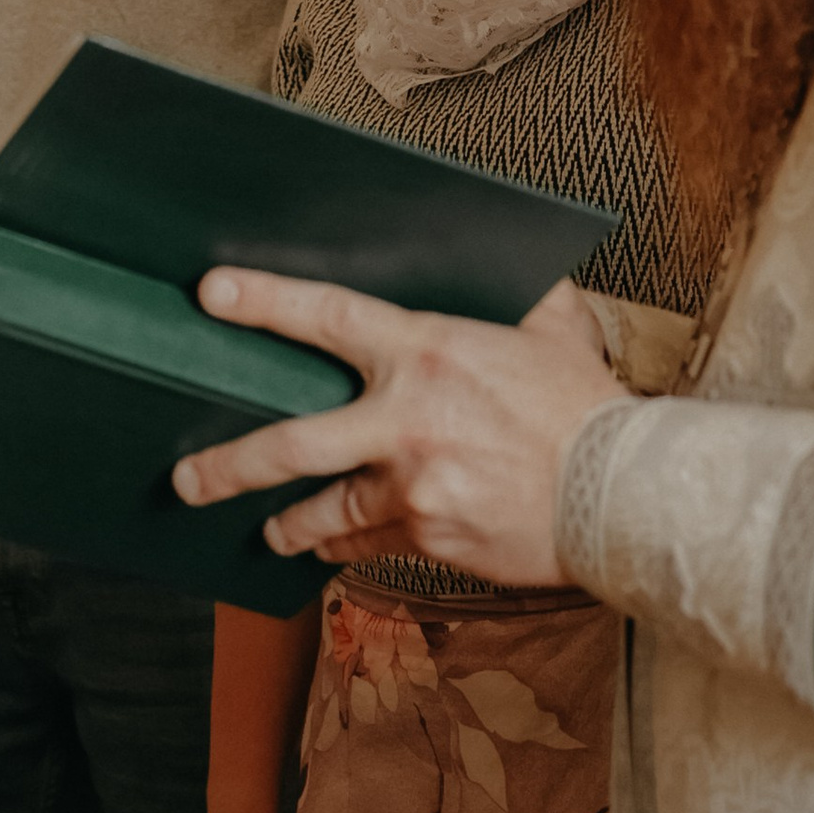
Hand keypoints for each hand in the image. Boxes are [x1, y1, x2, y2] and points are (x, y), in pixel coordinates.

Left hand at [173, 276, 622, 585]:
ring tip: (264, 529)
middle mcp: (407, 420)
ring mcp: (416, 486)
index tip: (213, 294)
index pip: (328, 317)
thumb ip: (521, 296)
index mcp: (428, 353)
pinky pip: (371, 544)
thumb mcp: (554, 329)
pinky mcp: (433, 538)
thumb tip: (520, 264)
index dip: (265, 303)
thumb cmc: (588, 408)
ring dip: (289, 522)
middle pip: (293, 444)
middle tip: (188, 478)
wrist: (625, 497)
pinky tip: (332, 548)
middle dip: (231, 464)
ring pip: (326, 510)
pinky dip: (347, 546)